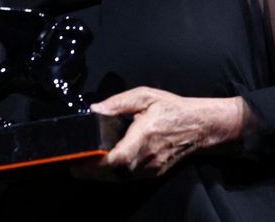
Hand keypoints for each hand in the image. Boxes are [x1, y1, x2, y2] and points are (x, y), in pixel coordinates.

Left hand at [73, 87, 244, 179]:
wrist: (201, 126)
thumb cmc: (173, 109)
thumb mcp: (145, 96)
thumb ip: (118, 102)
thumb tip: (96, 109)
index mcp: (145, 135)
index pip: (119, 157)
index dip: (97, 163)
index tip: (79, 160)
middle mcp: (149, 156)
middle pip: (115, 173)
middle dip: (92, 172)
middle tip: (72, 166)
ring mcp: (152, 167)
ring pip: (121, 178)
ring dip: (101, 176)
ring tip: (82, 168)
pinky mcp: (154, 172)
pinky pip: (130, 178)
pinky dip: (114, 176)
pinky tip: (102, 169)